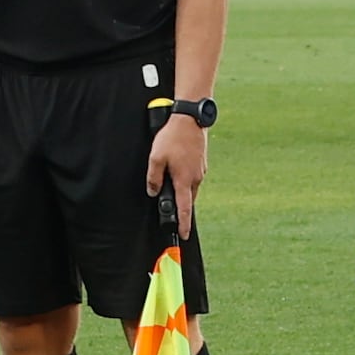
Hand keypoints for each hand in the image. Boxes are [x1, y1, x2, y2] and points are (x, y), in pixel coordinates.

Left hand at [147, 107, 211, 237]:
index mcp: (185, 180)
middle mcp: (196, 178)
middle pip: (188, 199)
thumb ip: (153, 178)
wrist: (190, 119)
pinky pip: (193, 176)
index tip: (183, 235)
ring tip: (170, 181)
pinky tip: (177, 168)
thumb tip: (153, 191)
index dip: (183, 224)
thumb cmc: (173, 138)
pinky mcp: (201, 162)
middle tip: (170, 208)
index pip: (184, 209)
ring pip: (190, 187)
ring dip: (182, 190)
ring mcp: (200, 170)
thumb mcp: (156, 158)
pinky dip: (185, 178)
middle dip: (181, 206)